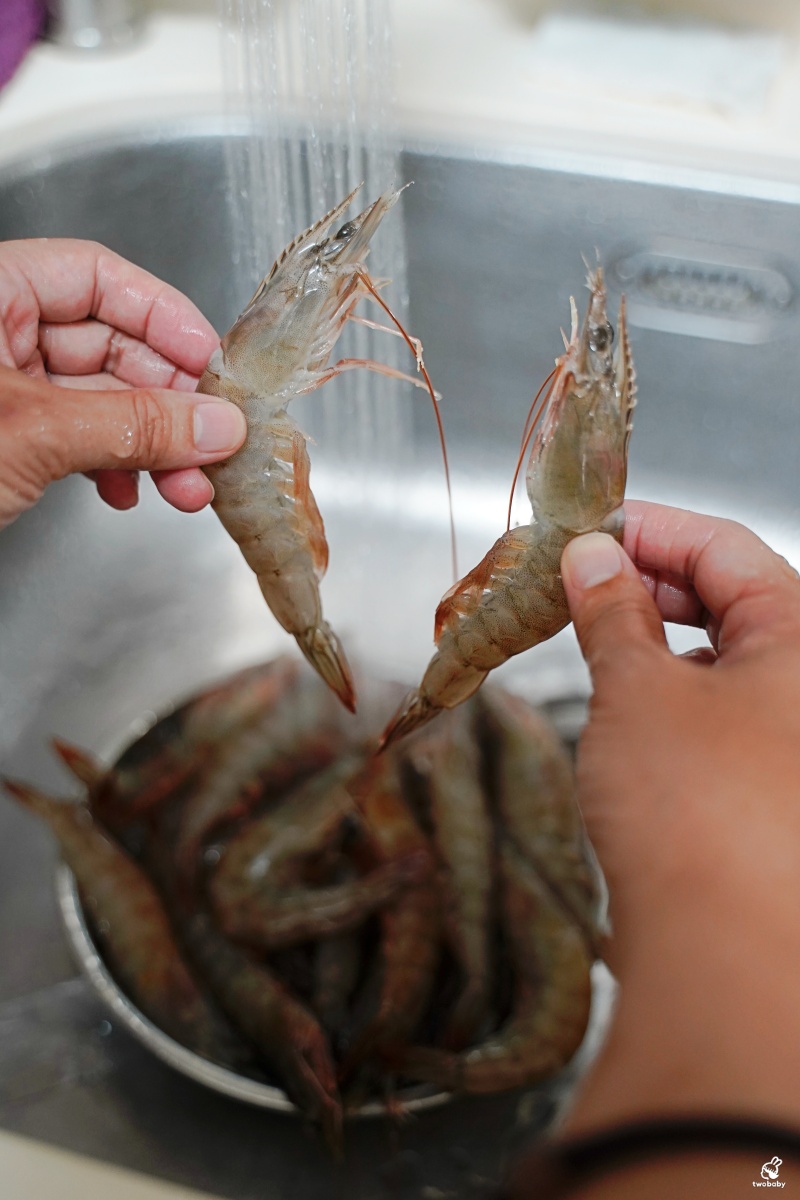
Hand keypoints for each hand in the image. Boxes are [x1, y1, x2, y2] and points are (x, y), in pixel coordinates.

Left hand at [0, 238, 245, 526]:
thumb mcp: (34, 432)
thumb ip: (132, 425)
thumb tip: (216, 424)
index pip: (96, 277)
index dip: (162, 315)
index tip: (213, 362)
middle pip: (108, 345)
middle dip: (168, 403)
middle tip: (213, 439)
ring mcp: (1, 389)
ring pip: (99, 402)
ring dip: (152, 447)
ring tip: (187, 485)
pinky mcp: (6, 439)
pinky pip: (75, 439)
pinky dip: (112, 466)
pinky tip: (131, 492)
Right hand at [558, 501, 799, 1131]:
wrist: (724, 957)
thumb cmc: (695, 810)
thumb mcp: (637, 689)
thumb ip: (611, 611)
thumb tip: (590, 556)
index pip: (725, 545)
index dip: (648, 527)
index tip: (583, 529)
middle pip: (730, 597)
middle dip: (646, 582)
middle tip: (570, 582)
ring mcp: (793, 736)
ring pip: (721, 657)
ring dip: (652, 638)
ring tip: (584, 637)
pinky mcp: (767, 785)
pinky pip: (718, 711)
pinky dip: (667, 692)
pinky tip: (620, 703)